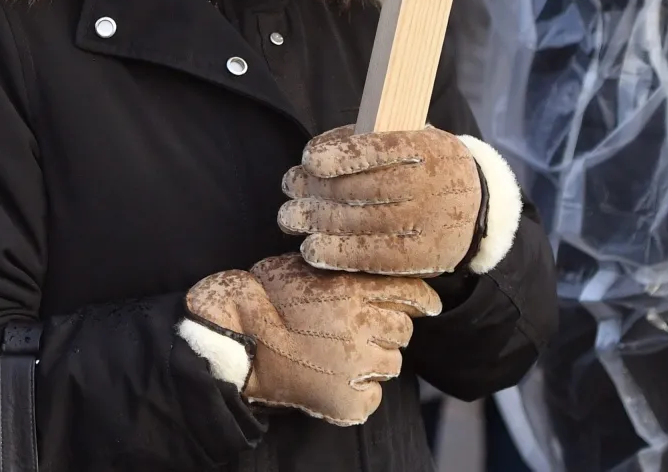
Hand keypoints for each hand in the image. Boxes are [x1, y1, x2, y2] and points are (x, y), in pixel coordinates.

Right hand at [183, 254, 440, 425]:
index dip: (424, 300)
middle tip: (359, 332)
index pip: (412, 294)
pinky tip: (336, 381)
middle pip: (403, 330)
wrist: (237, 338)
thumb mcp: (307, 266)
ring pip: (391, 364)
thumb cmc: (265, 296)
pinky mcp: (347, 401)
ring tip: (341, 357)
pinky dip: (359, 393)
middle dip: (387, 330)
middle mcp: (362, 326)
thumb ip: (346, 268)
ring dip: (374, 361)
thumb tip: (382, 271)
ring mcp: (356, 366)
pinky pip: (373, 397)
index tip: (430, 306)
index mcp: (353, 291)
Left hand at [279, 125, 485, 276]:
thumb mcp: (416, 139)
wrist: (477, 206)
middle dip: (319, 190)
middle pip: (365, 190)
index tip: (310, 160)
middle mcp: (431, 187)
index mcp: (429, 149)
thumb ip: (373, 142)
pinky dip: (337, 254)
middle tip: (291, 188)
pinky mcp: (420, 258)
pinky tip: (311, 248)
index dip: (342, 156)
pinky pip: (373, 257)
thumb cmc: (429, 166)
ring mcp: (427, 225)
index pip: (381, 150)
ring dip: (319, 221)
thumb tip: (316, 158)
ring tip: (290, 217)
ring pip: (364, 224)